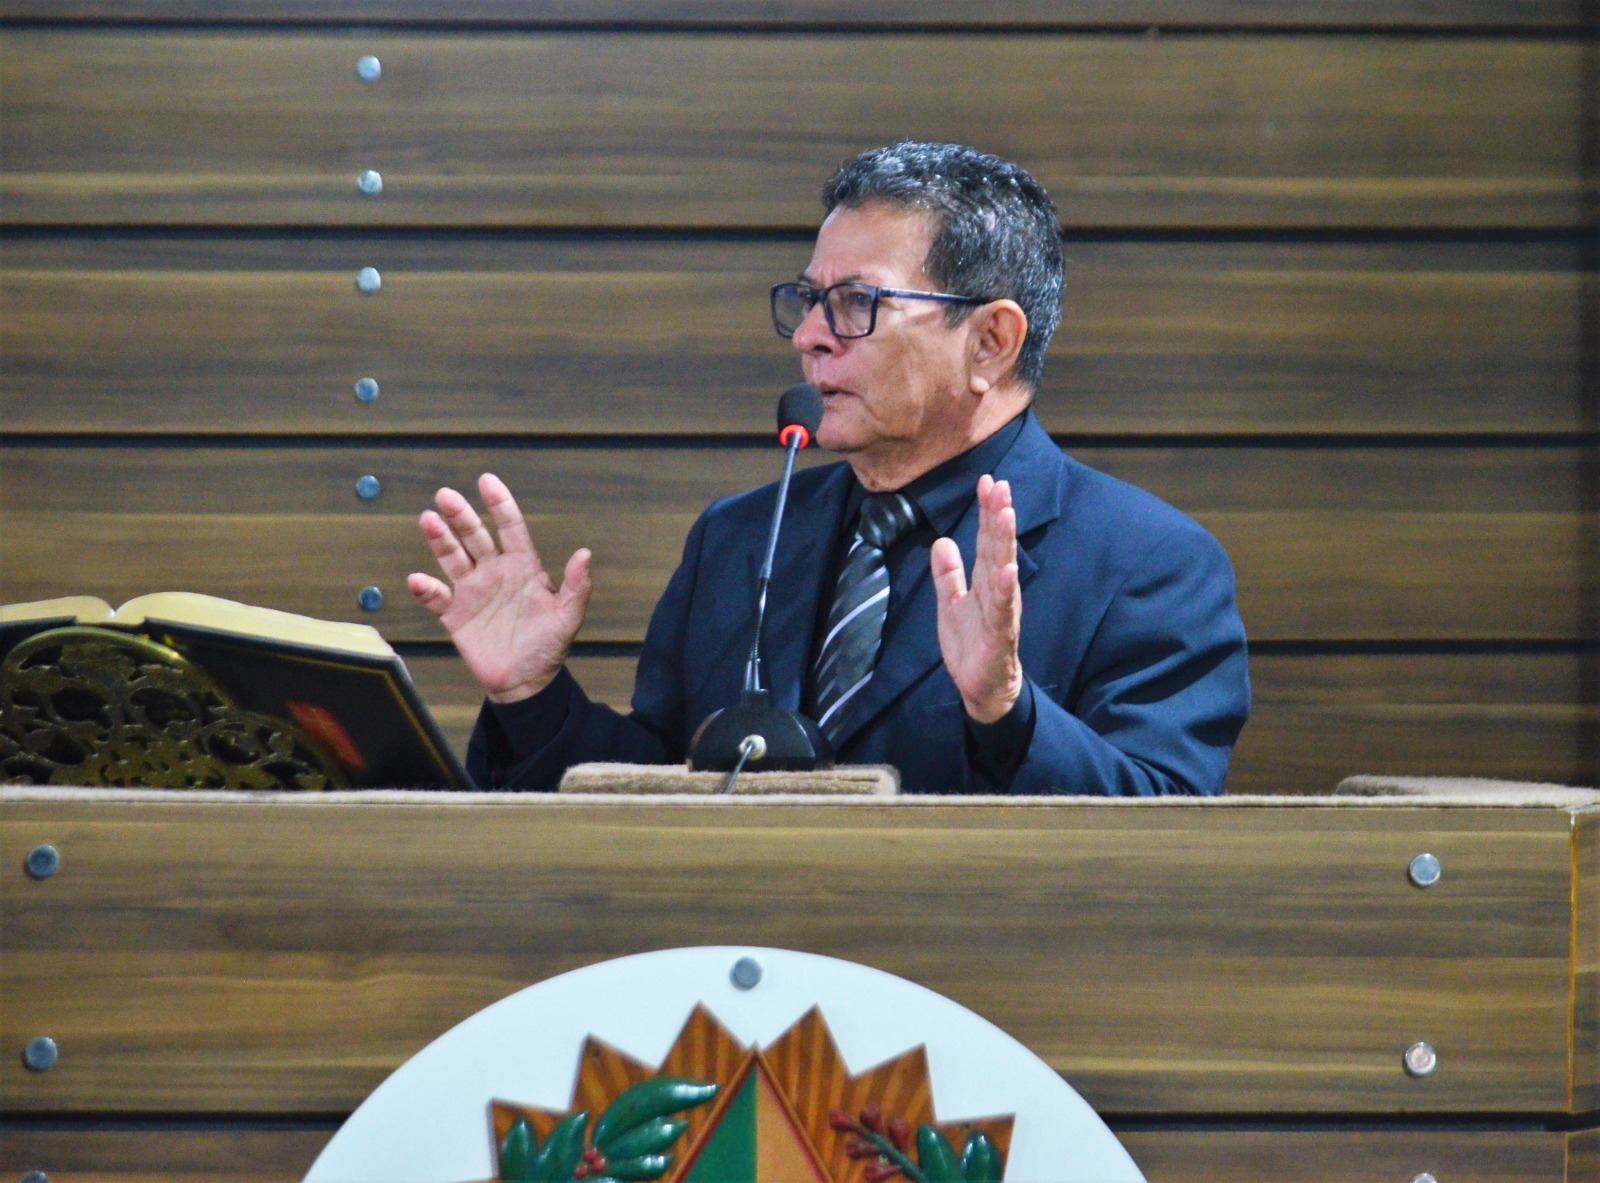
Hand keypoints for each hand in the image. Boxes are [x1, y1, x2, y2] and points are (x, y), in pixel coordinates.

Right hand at [407, 473, 592, 703]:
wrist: (526, 683)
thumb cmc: (548, 645)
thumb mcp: (568, 617)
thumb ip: (576, 586)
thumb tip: (585, 553)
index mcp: (522, 567)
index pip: (510, 528)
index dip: (500, 505)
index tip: (487, 481)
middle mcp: (494, 572)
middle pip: (475, 537)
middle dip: (461, 515)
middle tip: (446, 495)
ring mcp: (472, 591)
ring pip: (452, 558)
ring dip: (440, 540)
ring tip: (428, 519)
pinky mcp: (454, 615)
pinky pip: (437, 598)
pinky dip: (426, 589)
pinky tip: (419, 580)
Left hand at [931, 474, 1022, 723]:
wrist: (981, 687)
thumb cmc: (971, 644)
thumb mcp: (950, 604)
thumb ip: (948, 574)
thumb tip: (942, 541)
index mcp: (985, 581)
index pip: (986, 539)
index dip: (986, 511)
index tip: (987, 481)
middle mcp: (997, 590)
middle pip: (997, 546)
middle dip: (998, 515)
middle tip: (999, 484)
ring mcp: (1001, 610)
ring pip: (1003, 569)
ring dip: (1004, 541)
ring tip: (1005, 513)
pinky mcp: (999, 634)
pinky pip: (1002, 609)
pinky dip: (1004, 588)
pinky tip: (1007, 569)